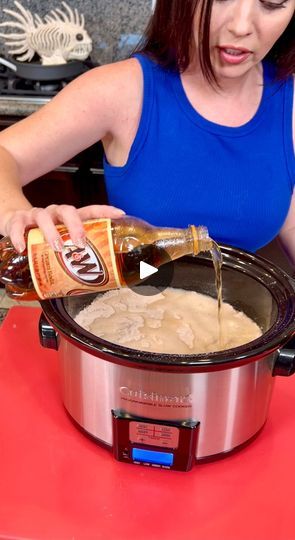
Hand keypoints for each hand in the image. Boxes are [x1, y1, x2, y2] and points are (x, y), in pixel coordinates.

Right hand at [4, 204, 125, 252]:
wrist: (14, 222)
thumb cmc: (44, 235)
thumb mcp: (61, 241)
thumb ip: (74, 255)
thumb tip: (98, 282)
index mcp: (70, 218)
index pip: (90, 210)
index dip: (105, 211)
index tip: (119, 214)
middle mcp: (55, 214)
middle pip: (68, 211)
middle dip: (75, 225)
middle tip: (80, 243)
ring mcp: (37, 215)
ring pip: (44, 217)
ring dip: (51, 232)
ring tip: (56, 247)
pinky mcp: (19, 220)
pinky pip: (19, 226)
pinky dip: (20, 236)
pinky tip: (22, 248)